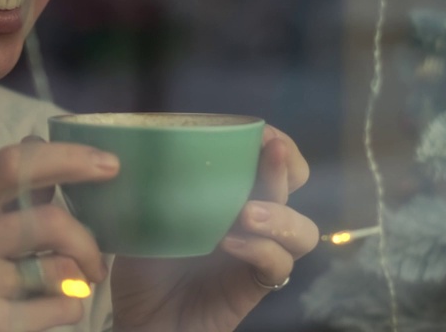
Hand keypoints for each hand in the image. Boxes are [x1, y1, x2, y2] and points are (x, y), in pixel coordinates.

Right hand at [0, 139, 118, 331]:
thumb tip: (41, 144)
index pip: (13, 164)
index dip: (67, 158)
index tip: (110, 164)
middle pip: (50, 222)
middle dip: (87, 242)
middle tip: (96, 262)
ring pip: (61, 270)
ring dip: (77, 281)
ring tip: (66, 289)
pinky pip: (59, 309)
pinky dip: (68, 310)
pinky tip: (48, 313)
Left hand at [111, 125, 317, 331]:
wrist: (144, 321)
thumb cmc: (145, 267)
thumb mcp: (145, 217)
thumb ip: (158, 186)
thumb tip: (148, 146)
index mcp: (232, 194)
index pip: (270, 158)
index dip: (275, 141)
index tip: (261, 132)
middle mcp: (253, 218)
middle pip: (295, 184)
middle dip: (287, 165)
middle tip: (270, 153)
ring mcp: (259, 253)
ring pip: (301, 230)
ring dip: (279, 213)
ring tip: (247, 213)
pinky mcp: (257, 285)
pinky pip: (279, 265)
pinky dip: (260, 249)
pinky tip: (230, 244)